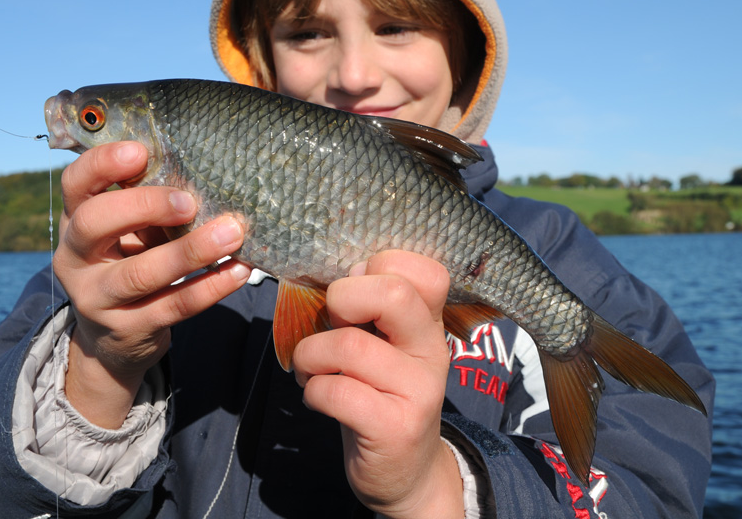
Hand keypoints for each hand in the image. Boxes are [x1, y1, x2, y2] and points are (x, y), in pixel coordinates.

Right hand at [53, 141, 250, 427]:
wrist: (113, 340)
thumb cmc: (129, 263)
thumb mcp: (128, 232)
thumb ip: (148, 204)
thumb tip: (204, 174)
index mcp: (74, 221)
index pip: (74, 183)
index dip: (102, 163)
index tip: (141, 152)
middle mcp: (75, 259)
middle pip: (93, 223)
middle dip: (143, 205)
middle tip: (189, 201)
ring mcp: (96, 299)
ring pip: (139, 273)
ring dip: (190, 251)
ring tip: (231, 233)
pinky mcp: (128, 330)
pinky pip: (173, 306)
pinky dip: (209, 287)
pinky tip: (237, 271)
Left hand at [292, 251, 461, 518]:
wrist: (407, 474)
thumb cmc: (382, 397)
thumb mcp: (384, 347)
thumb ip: (370, 309)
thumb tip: (344, 273)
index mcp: (428, 323)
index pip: (425, 271)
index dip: (378, 267)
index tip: (354, 298)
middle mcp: (431, 351)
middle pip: (394, 294)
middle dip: (343, 299)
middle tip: (332, 324)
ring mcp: (418, 391)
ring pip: (350, 345)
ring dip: (311, 354)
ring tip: (310, 370)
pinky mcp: (395, 429)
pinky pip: (339, 392)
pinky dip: (314, 391)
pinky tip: (317, 398)